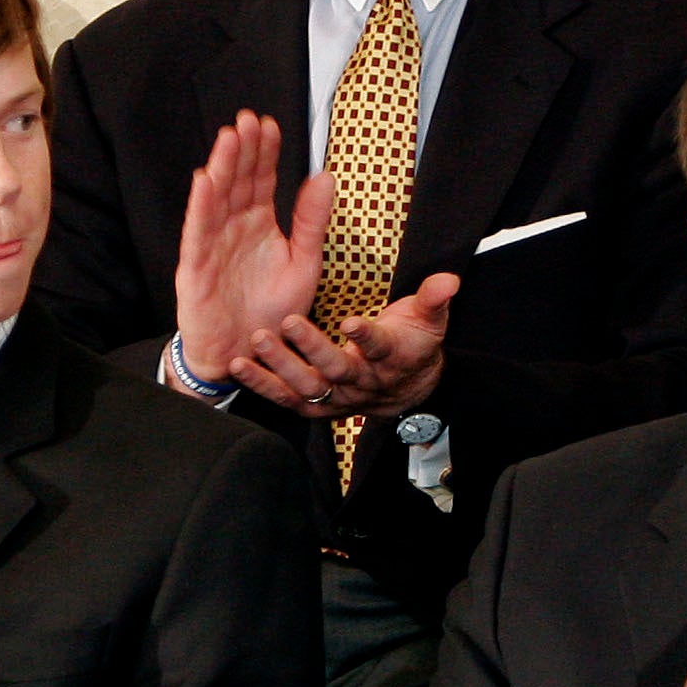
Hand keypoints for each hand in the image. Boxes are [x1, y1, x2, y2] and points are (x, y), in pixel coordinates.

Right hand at [171, 112, 332, 383]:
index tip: (271, 124)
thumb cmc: (272, 313)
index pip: (262, 180)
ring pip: (216, 199)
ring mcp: (213, 246)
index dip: (265, 153)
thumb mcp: (304, 264)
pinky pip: (198, 233)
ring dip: (222, 168)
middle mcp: (234, 229)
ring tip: (229, 138)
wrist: (246, 356)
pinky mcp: (196, 268)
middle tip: (248, 119)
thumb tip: (325, 176)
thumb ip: (312, 222)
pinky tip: (205, 180)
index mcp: (260, 225)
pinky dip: (201, 207)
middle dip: (243, 150)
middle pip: (238, 182)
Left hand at [229, 273, 458, 417]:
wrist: (406, 389)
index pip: (381, 348)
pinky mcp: (316, 406)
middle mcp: (363, 382)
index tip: (352, 322)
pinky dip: (262, 385)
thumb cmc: (412, 343)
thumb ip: (433, 299)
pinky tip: (238, 367)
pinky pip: (287, 399)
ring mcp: (338, 397)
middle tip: (288, 321)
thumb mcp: (428, 319)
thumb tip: (448, 280)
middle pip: (338, 370)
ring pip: (308, 387)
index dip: (367, 337)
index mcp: (392, 358)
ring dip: (279, 365)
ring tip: (256, 340)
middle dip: (312, 347)